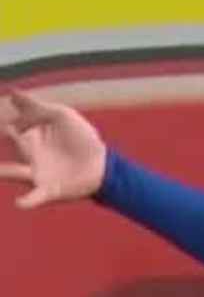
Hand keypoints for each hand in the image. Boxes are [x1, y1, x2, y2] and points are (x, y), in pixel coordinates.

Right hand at [0, 91, 107, 209]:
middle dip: (8, 138)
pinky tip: (19, 203)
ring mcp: (38, 173)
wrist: (102, 164)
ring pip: (15, 173)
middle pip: (15, 145)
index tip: (5, 110)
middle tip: (6, 130)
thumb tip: (12, 93)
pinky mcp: (48, 189)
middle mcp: (31, 155)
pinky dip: (27, 201)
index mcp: (32, 137)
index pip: (14, 127)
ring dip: (4, 172)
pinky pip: (35, 197)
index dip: (10, 121)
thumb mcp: (62, 116)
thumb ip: (37, 107)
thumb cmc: (81, 139)